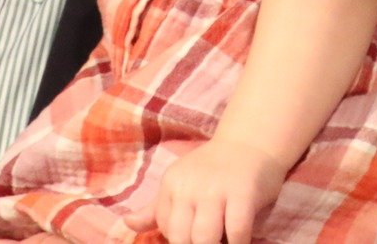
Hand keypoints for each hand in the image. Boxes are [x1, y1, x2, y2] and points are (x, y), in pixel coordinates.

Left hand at [128, 138, 286, 243]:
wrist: (250, 143)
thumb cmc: (212, 169)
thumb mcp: (180, 182)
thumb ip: (156, 209)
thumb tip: (127, 224)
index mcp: (171, 184)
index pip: (166, 229)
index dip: (181, 239)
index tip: (194, 234)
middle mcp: (190, 186)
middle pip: (181, 238)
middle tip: (206, 240)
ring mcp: (216, 189)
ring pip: (205, 237)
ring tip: (220, 242)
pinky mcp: (243, 192)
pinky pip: (237, 231)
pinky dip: (238, 243)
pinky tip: (239, 241)